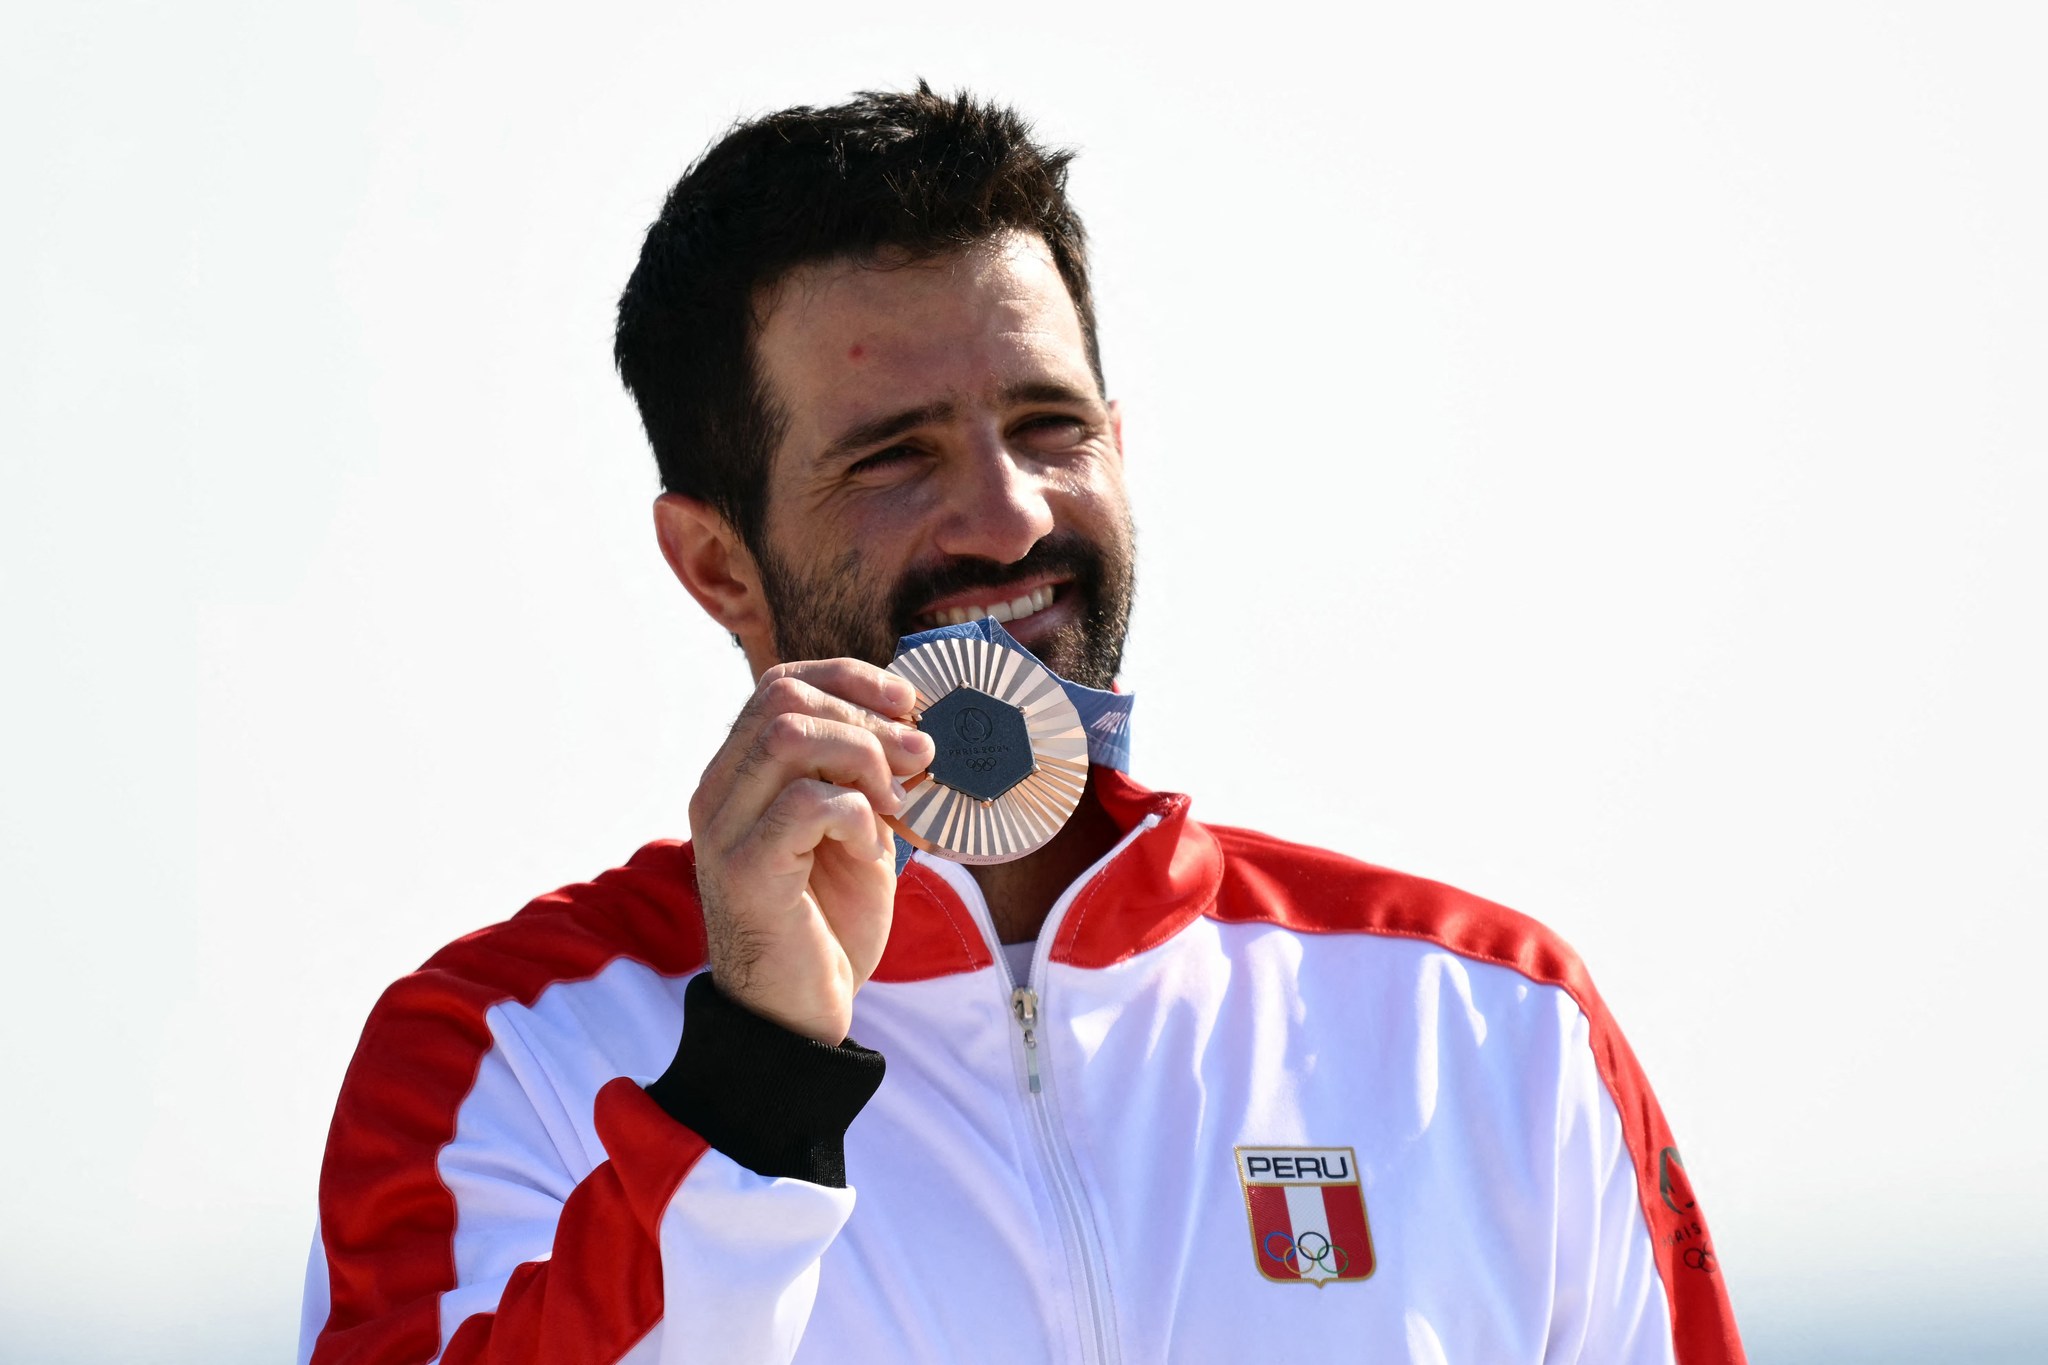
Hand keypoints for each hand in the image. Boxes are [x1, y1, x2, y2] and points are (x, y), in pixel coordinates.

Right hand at [688, 659, 933, 1043]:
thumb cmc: (829, 922)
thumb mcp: (856, 831)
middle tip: (918, 757)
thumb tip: (915, 724)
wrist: (800, 1014)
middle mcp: (719, 793)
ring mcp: (725, 830)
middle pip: (784, 699)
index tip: (907, 702)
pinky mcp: (745, 872)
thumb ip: (866, 778)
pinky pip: (806, 804)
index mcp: (740, 775)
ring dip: (861, 758)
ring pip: (789, 738)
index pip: (780, 684)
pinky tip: (870, 849)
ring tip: (893, 803)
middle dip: (866, 716)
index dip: (850, 678)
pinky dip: (856, 815)